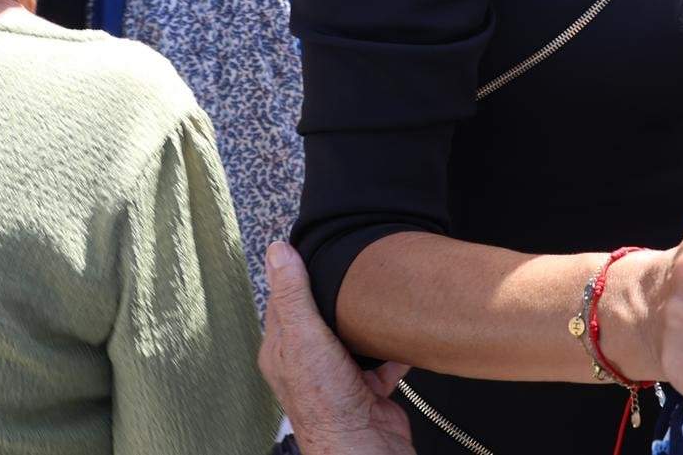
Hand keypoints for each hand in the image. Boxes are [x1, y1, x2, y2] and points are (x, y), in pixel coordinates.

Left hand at [258, 243, 414, 454]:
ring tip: (379, 296)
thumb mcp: (304, 338)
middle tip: (355, 268)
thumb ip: (293, 295)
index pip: (284, 300)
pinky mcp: (368, 389)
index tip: (316, 247)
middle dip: (339, 294)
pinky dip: (394, 348)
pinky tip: (403, 333)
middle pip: (322, 316)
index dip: (298, 272)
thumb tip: (278, 252)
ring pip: (353, 336)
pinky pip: (383, 360)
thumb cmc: (326, 404)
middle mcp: (308, 363)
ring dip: (367, 320)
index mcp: (283, 350)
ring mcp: (339, 376)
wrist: (364, 448)